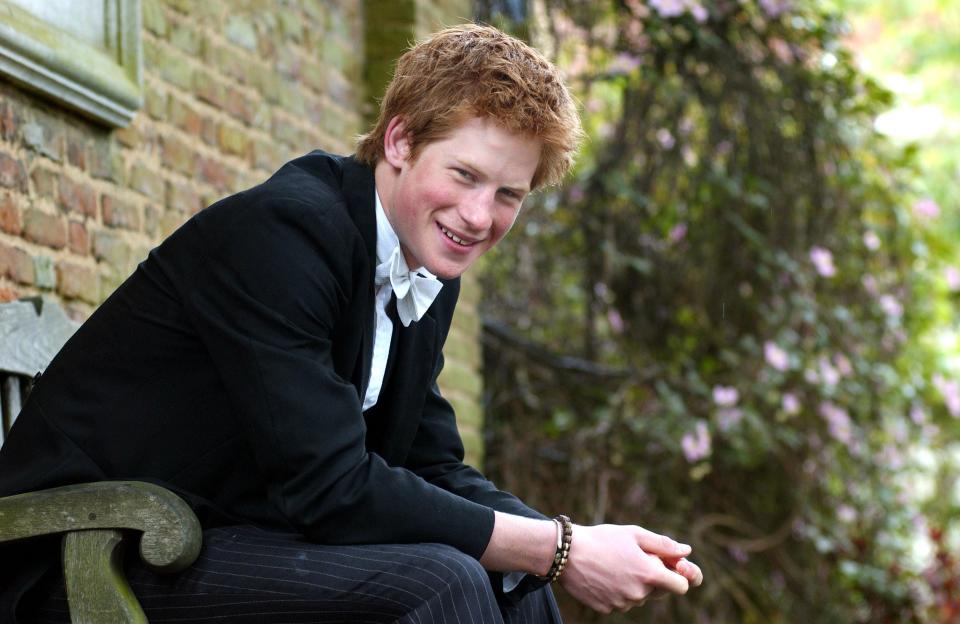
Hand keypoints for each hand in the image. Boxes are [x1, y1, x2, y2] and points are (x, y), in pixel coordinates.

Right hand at [559, 524, 698, 613]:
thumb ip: (663, 544)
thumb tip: (686, 552)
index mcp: (649, 574)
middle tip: (634, 559)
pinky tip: (603, 575)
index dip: (678, 575)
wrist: (565, 553)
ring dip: (634, 584)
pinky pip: (621, 602)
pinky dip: (617, 591)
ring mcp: (622, 604)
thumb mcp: (634, 533)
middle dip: (653, 578)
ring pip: (639, 597)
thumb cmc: (602, 539)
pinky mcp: (606, 609)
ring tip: (614, 564)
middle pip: (659, 592)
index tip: (670, 566)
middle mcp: (638, 594)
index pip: (681, 586)